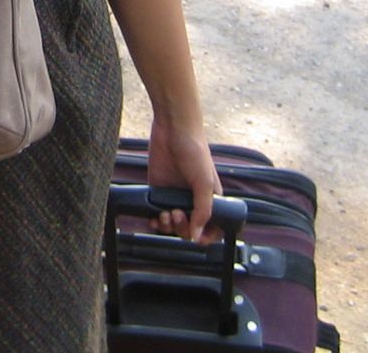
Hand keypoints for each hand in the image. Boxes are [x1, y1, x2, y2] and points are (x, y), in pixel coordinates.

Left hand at [146, 119, 222, 243]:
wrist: (173, 129)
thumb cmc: (195, 151)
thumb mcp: (204, 182)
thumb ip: (202, 210)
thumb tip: (196, 236)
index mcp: (210, 198)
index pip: (213, 226)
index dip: (207, 236)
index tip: (198, 238)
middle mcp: (192, 199)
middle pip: (190, 228)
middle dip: (183, 228)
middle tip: (177, 213)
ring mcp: (175, 195)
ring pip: (173, 224)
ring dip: (169, 226)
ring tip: (165, 214)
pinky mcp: (158, 190)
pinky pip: (157, 213)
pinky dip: (156, 221)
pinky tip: (154, 218)